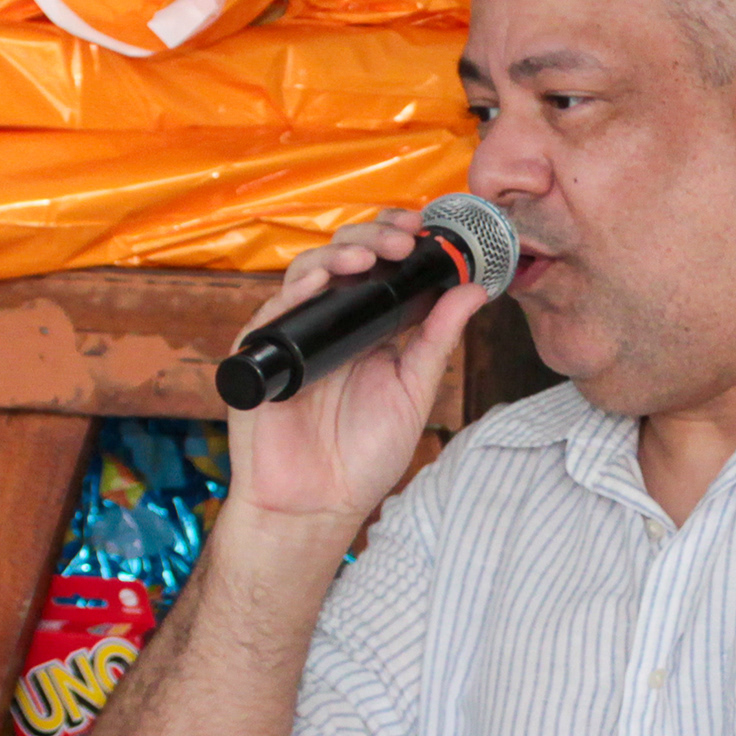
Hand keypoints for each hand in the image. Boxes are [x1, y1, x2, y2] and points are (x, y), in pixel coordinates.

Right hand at [223, 212, 494, 531]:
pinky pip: (273, 312)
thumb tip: (473, 290)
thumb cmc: (362, 456)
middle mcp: (331, 323)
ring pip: (308, 272)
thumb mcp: (413, 392)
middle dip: (373, 236)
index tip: (424, 231)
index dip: (397, 240)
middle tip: (401, 240)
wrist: (316, 505)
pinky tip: (320, 284)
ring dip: (338, 254)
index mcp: (369, 328)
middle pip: (344, 257)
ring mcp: (295, 334)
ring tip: (367, 256)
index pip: (379, 265)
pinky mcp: (263, 354)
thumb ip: (438, 340)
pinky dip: (296, 292)